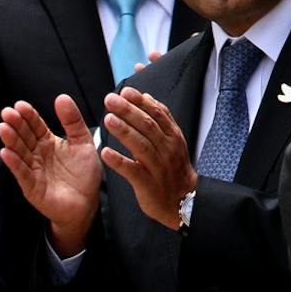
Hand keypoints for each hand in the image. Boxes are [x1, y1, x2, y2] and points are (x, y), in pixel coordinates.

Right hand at [0, 96, 102, 256]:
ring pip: (19, 152)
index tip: (20, 105)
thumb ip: (73, 121)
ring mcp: (33, 170)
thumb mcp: (82, 142)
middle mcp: (37, 155)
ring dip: (11, 140)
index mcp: (48, 142)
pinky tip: (5, 152)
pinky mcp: (32, 187)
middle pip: (24, 136)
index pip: (35, 126)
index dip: (28, 116)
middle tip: (7, 112)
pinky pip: (22, 173)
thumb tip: (61, 97)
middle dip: (16, 124)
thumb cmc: (83, 174)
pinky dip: (14, 163)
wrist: (87, 203)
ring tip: (3, 128)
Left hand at [99, 88, 197, 230]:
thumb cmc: (173, 168)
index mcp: (172, 136)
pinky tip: (106, 153)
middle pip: (147, 126)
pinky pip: (133, 171)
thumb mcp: (173, 140)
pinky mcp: (147, 183)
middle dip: (128, 111)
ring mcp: (157, 166)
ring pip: (141, 145)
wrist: (184, 201)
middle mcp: (166, 149)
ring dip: (124, 131)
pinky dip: (119, 161)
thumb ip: (160, 118)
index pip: (157, 113)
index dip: (141, 101)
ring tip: (108, 119)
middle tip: (111, 99)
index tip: (125, 91)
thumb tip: (146, 96)